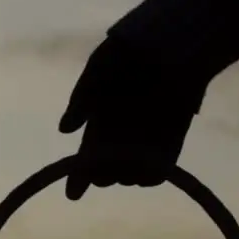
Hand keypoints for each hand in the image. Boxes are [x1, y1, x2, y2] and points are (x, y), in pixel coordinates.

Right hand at [58, 35, 205, 200]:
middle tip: (107, 157)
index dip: (77, 179)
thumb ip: (80, 100)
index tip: (74, 194)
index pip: (84, 160)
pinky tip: (146, 162)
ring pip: (129, 177)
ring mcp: (145, 143)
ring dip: (125, 174)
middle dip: (104, 173)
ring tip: (128, 154)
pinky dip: (149, 174)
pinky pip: (156, 174)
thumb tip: (64, 130)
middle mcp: (120, 138)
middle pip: (106, 173)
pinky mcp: (170, 147)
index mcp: (99, 123)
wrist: (174, 44)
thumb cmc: (131, 53)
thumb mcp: (97, 72)